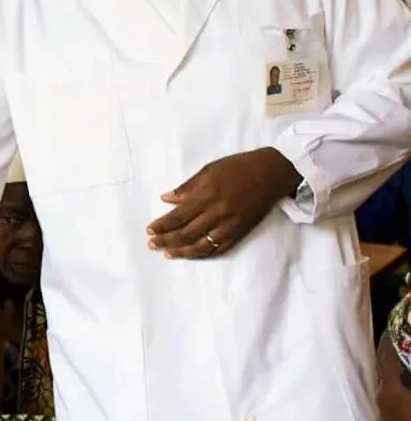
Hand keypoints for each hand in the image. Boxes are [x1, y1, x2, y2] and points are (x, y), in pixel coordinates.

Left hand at [146, 148, 302, 258]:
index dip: (162, 225)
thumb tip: (166, 199)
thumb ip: (187, 187)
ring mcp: (230, 224)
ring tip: (167, 253)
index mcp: (207, 195)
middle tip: (151, 244)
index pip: (179, 216)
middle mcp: (218, 212)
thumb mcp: (209, 170)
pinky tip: (191, 253)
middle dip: (166, 240)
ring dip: (182, 251)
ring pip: (202, 245)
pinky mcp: (241, 232)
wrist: (272, 173)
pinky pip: (220, 248)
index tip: (149, 230)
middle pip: (187, 233)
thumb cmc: (238, 167)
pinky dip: (204, 253)